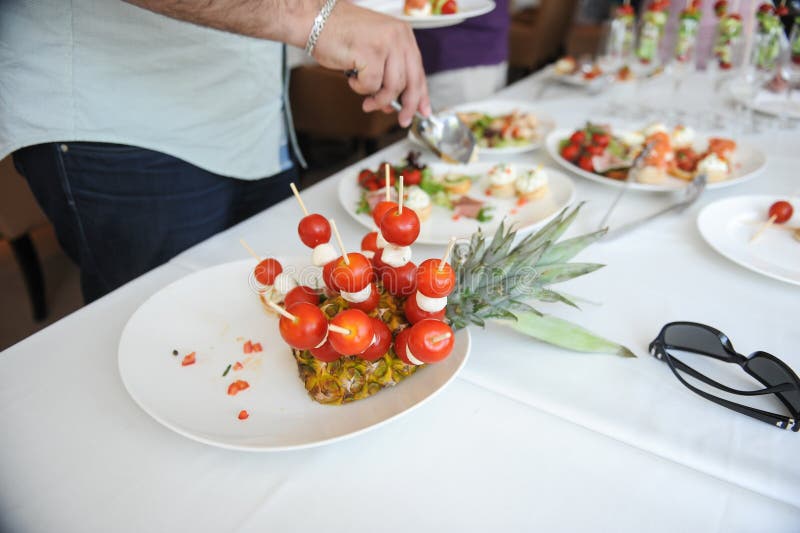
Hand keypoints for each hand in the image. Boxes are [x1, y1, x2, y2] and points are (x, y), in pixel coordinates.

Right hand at [311, 2, 430, 126]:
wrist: (316, 20)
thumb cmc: (340, 34)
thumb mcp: (374, 49)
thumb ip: (388, 73)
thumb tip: (395, 103)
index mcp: (402, 34)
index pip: (418, 70)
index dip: (421, 94)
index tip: (422, 110)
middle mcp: (397, 37)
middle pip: (411, 81)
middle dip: (407, 106)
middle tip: (401, 119)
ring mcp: (384, 44)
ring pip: (392, 87)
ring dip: (378, 99)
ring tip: (367, 100)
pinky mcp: (369, 53)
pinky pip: (371, 85)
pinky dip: (360, 88)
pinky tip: (352, 77)